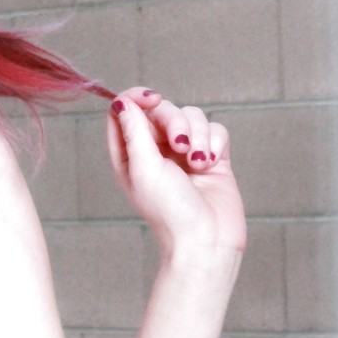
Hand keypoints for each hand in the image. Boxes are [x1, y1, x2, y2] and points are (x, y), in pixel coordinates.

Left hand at [106, 87, 246, 265]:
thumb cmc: (169, 210)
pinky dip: (214, 142)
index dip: (136, 97)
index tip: (153, 99)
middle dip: (175, 122)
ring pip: (191, 116)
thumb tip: (122, 102)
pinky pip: (215, 128)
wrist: (207, 240)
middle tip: (180, 147)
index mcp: (129, 153)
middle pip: (161, 109)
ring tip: (197, 162)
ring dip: (197, 135)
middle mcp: (154, 149)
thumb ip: (134, 132)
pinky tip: (210, 164)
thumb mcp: (143, 168)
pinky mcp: (212, 156)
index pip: (125, 110)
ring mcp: (184, 152)